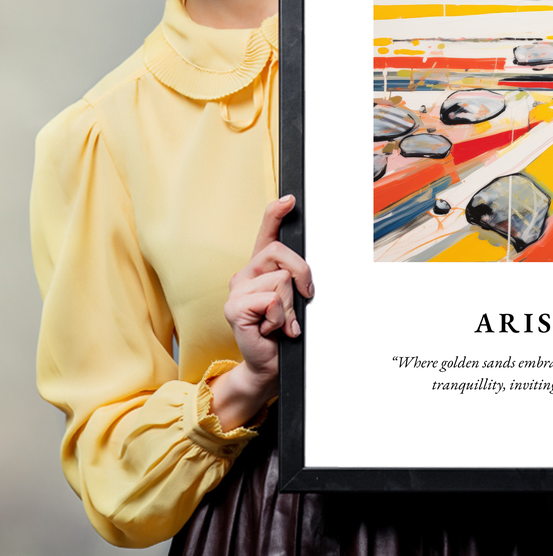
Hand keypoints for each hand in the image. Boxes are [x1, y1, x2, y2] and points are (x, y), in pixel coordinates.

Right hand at [209, 195, 313, 429]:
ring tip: (281, 322)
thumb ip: (295, 279)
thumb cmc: (282, 331)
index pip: (266, 233)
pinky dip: (280, 318)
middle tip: (303, 298)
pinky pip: (271, 300)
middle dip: (302, 275)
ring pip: (281, 280)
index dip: (276, 213)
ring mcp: (237, 290)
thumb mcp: (294, 299)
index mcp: (260, 268)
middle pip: (281, 253)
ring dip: (290, 306)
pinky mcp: (234, 308)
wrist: (269, 364)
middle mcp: (245, 274)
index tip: (290, 200)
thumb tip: (305, 272)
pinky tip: (271, 329)